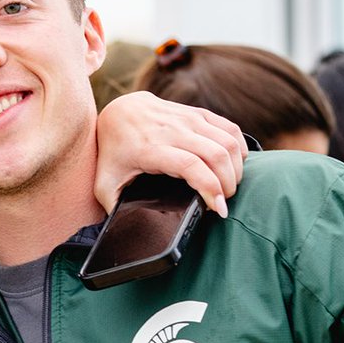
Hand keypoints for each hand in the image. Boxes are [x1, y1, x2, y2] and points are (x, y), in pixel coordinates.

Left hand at [94, 91, 247, 214]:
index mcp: (150, 149)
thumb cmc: (113, 153)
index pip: (190, 166)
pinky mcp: (197, 113)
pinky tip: (234, 165)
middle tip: (224, 202)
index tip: (218, 209)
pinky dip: (238, 148)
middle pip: (215, 155)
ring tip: (229, 186)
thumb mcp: (105, 183)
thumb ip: (114, 207)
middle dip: (228, 183)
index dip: (210, 188)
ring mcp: (187, 119)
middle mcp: (171, 131)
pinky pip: (229, 128)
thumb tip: (124, 230)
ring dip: (236, 168)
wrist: (119, 112)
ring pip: (226, 141)